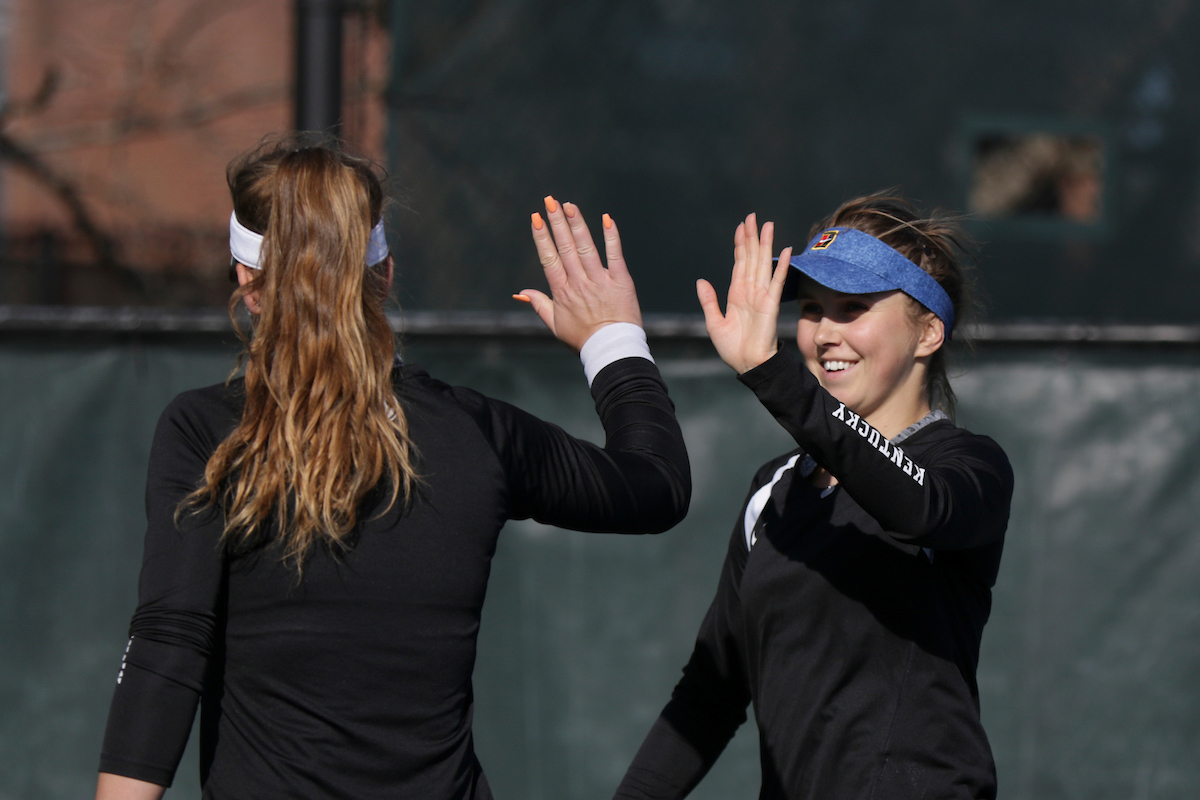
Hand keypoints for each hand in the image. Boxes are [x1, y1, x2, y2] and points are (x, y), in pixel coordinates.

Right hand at [516, 196, 643, 351]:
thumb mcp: (555, 325)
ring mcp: (600, 281)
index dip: (541, 237)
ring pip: (585, 247)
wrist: (611, 349)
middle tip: (550, 200)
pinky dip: (611, 236)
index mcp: (562, 292)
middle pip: (565, 247)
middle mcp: (579, 283)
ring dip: (577, 224)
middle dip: (556, 222)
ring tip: (569, 205)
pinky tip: (606, 219)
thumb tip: (520, 292)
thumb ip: (538, 305)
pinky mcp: (620, 281)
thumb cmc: (582, 339)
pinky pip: (615, 254)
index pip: (549, 258)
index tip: (535, 217)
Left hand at [697, 213, 792, 373]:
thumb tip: (700, 280)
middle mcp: (750, 290)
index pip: (739, 263)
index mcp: (736, 293)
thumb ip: (709, 300)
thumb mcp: (714, 322)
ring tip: (768, 225)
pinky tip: (786, 251)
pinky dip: (781, 266)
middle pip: (751, 257)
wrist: (747, 364)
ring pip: (764, 263)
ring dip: (766, 244)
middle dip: (752, 237)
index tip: (741, 227)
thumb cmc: (732, 348)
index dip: (740, 244)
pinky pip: (777, 281)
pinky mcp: (771, 304)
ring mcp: (762, 295)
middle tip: (753, 216)